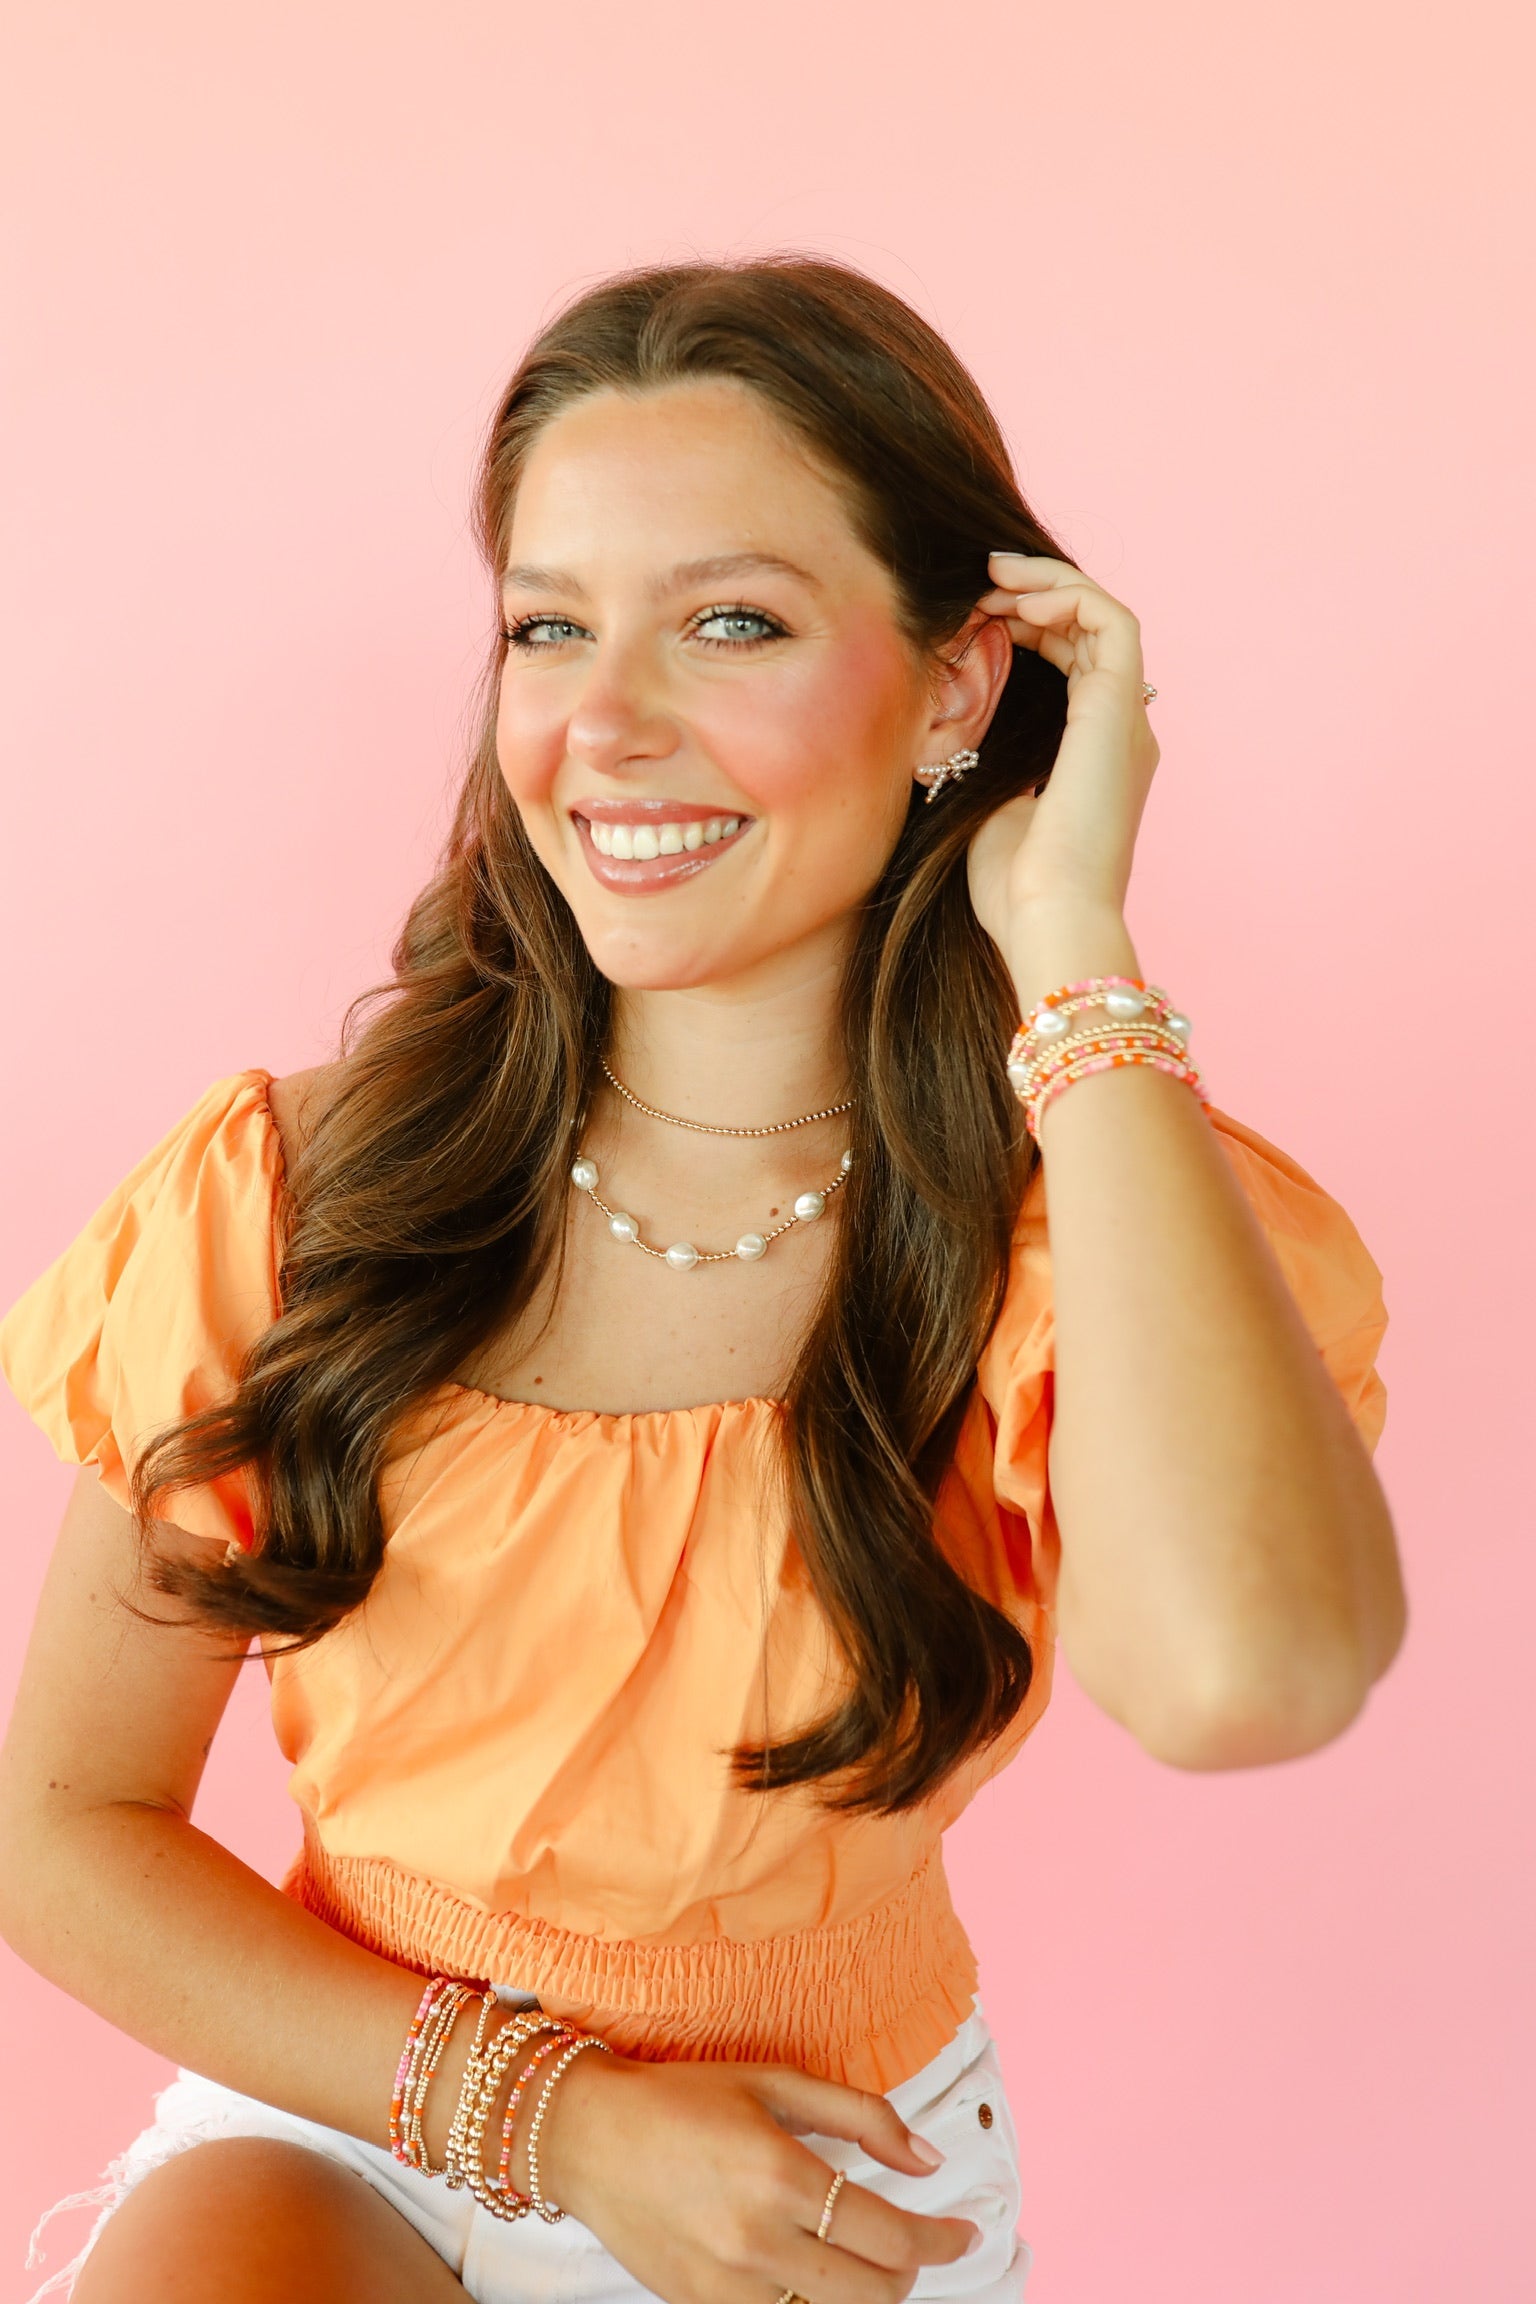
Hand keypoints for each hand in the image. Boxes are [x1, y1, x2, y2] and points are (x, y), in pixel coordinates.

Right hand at [537, 2050, 980, 2303]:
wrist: (586, 2135)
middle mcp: (755, 2239)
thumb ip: (861, 2116)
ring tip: (863, 2265)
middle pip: (871, 2293)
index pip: (891, 2235)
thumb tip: (928, 2158)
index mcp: (780, 2173)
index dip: (942, 2241)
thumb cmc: (683, 2096)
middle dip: (908, 2275)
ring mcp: (724, 2285)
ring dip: (860, 2297)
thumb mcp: (776, 2081)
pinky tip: (811, 2280)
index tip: (963, 2235)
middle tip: (911, 2248)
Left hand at [966, 553, 1158, 952]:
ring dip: (1047, 586)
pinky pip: (1112, 623)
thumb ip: (978, 752)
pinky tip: (1015, 599)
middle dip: (1033, 595)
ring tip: (992, 577)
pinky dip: (1068, 596)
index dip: (1025, 627)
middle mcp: (1119, 732)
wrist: (1048, 920)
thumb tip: (939, 716)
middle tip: (978, 581)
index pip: (1071, 663)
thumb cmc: (1012, 887)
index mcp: (1091, 755)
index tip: (970, 615)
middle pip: (1088, 632)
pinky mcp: (1120, 713)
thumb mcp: (982, 800)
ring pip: (1103, 616)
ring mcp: (1125, 721)